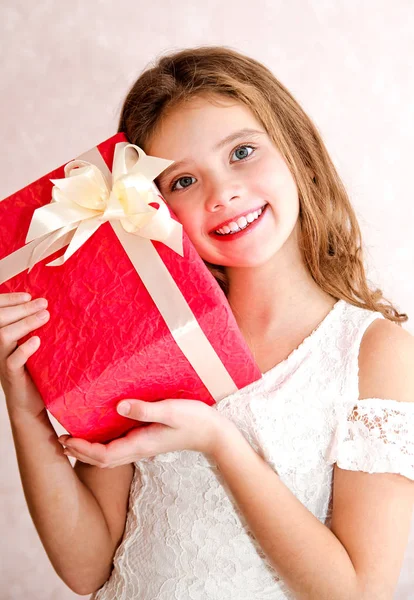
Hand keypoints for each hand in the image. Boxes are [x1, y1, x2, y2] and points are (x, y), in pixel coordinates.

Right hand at [0, 292, 49, 419]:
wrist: (30, 404)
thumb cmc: (34, 371)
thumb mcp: (34, 347)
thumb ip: (35, 330)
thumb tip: (49, 308)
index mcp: (1, 337)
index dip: (9, 301)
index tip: (28, 296)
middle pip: (0, 320)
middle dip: (21, 308)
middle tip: (43, 303)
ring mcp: (2, 361)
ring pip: (3, 336)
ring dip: (25, 323)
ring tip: (45, 317)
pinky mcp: (11, 375)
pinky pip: (13, 360)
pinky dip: (25, 348)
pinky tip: (38, 341)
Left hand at [58, 398, 235, 467]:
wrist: (213, 434)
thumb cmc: (194, 420)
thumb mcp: (171, 410)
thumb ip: (145, 410)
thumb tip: (118, 407)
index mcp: (139, 444)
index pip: (103, 455)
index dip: (82, 449)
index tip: (65, 438)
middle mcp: (137, 449)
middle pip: (100, 460)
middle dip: (79, 452)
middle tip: (60, 440)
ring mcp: (142, 448)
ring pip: (108, 456)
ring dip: (88, 450)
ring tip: (73, 438)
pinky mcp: (146, 442)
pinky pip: (118, 449)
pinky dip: (102, 444)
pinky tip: (100, 431)